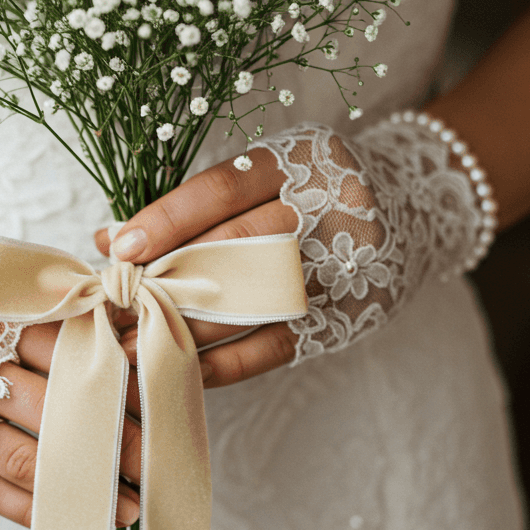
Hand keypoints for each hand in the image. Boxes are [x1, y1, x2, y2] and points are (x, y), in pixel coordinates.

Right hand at [0, 206, 140, 529]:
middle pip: (63, 407)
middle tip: (164, 461)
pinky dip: (40, 509)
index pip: (75, 352)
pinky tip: (81, 519)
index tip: (166, 399)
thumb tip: (134, 340)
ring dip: (87, 483)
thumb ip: (59, 315)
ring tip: (134, 504)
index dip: (123, 379)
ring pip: (32, 455)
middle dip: (119, 438)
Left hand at [96, 118, 487, 379]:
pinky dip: (225, 362)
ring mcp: (342, 265)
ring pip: (250, 302)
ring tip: (133, 344)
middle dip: (166, 281)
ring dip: (185, 328)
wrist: (417, 203)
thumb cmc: (315, 187)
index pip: (220, 192)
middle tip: (115, 309)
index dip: (164, 221)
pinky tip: (185, 369)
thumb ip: (194, 205)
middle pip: (233, 248)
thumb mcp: (264, 175)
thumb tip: (112, 239)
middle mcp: (326, 208)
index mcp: (298, 161)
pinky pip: (275, 345)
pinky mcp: (347, 314)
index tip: (118, 250)